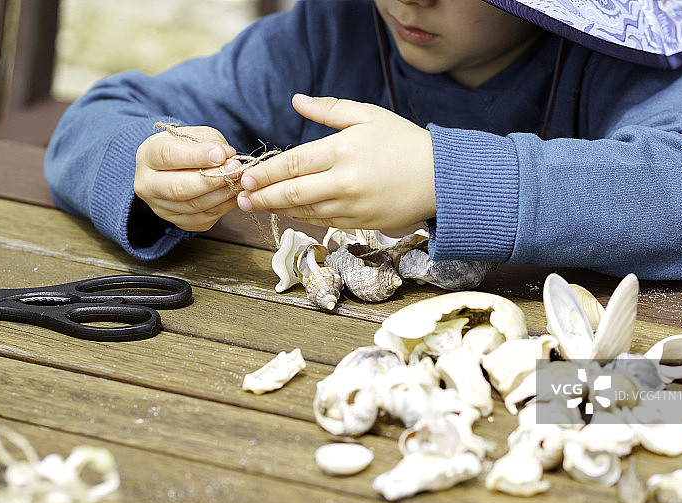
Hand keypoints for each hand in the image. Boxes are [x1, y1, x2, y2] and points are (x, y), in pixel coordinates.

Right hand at [134, 126, 240, 231]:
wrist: (178, 168)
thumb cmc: (188, 147)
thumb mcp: (197, 135)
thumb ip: (211, 143)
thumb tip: (228, 157)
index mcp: (148, 155)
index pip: (168, 156)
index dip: (196, 156)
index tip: (221, 154)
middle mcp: (147, 184)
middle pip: (178, 188)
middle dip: (212, 180)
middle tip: (235, 170)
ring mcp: (160, 207)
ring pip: (194, 206)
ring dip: (222, 194)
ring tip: (239, 180)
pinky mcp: (178, 221)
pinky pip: (203, 218)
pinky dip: (223, 206)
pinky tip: (234, 193)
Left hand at [237, 94, 435, 228]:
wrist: (440, 177)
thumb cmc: (403, 142)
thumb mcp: (368, 115)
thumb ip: (329, 109)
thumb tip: (297, 100)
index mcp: (342, 150)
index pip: (292, 164)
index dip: (265, 173)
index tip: (246, 177)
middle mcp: (344, 181)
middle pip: (292, 192)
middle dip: (262, 196)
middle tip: (241, 198)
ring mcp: (351, 206)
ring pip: (304, 211)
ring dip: (277, 209)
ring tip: (257, 206)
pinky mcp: (360, 223)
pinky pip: (323, 221)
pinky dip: (302, 217)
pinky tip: (288, 212)